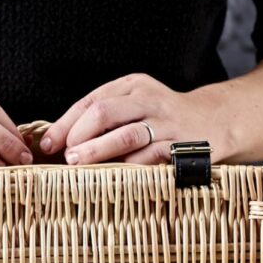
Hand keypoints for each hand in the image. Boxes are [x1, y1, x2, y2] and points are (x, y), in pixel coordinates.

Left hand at [40, 74, 229, 164]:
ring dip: (98, 151)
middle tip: (66, 156)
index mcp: (132, 86)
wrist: (215, 120)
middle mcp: (149, 99)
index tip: (47, 144)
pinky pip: (150, 158)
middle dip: (79, 135)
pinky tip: (114, 177)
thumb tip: (58, 143)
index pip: (91, 102)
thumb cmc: (162, 118)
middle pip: (105, 112)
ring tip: (79, 164)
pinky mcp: (181, 145)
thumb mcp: (133, 106)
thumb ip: (102, 119)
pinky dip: (129, 168)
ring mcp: (166, 122)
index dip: (65, 124)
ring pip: (127, 135)